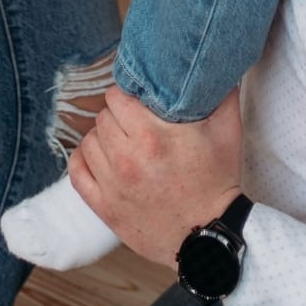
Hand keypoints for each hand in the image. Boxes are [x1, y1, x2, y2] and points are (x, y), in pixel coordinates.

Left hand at [69, 86, 244, 268]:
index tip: (137, 101)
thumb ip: (223, 95)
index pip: (117, 96)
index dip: (127, 95)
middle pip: (103, 118)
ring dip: (102, 138)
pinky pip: (77, 173)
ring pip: (89, 142)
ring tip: (120, 142)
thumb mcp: (227, 133)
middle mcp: (128, 157)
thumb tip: (218, 69)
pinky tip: (98, 158)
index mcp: (152, 135)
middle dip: (117, 116)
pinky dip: (83, 161)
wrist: (209, 236)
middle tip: (132, 123)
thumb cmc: (217, 184)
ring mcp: (113, 185)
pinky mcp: (105, 208)